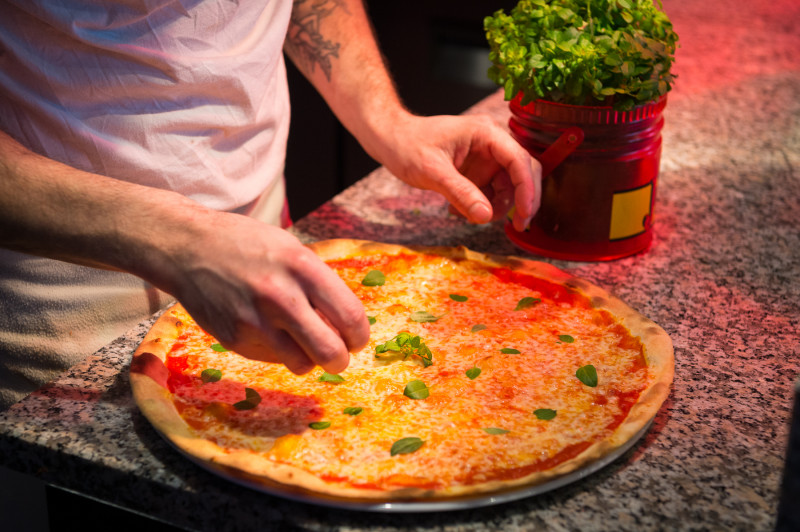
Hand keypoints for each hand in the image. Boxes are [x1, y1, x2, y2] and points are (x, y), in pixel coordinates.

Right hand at [166, 214, 369, 374]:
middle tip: (339, 355)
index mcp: (302, 266)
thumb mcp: (292, 251)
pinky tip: (268, 330)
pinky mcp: (234, 339)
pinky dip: (279, 352)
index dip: (360, 335)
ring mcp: (254, 321)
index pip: (350, 316)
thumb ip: (319, 285)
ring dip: (310, 360)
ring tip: (302, 343)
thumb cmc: (248, 246)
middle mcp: (280, 295)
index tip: (356, 338)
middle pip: (330, 351)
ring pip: (303, 364)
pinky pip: (272, 359)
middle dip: (341, 359)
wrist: (188, 248)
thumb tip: (346, 326)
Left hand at [378, 114, 541, 230]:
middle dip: (522, 200)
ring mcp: (486, 157)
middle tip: (518, 225)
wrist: (391, 139)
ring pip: (509, 186)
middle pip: (523, 171)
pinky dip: (481, 205)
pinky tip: (457, 209)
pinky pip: (492, 191)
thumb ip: (460, 193)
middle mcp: (492, 143)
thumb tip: (486, 216)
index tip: (524, 215)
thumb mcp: (432, 171)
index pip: (519, 160)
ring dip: (497, 206)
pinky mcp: (478, 170)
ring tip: (464, 214)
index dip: (527, 189)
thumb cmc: (408, 145)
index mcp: (486, 133)